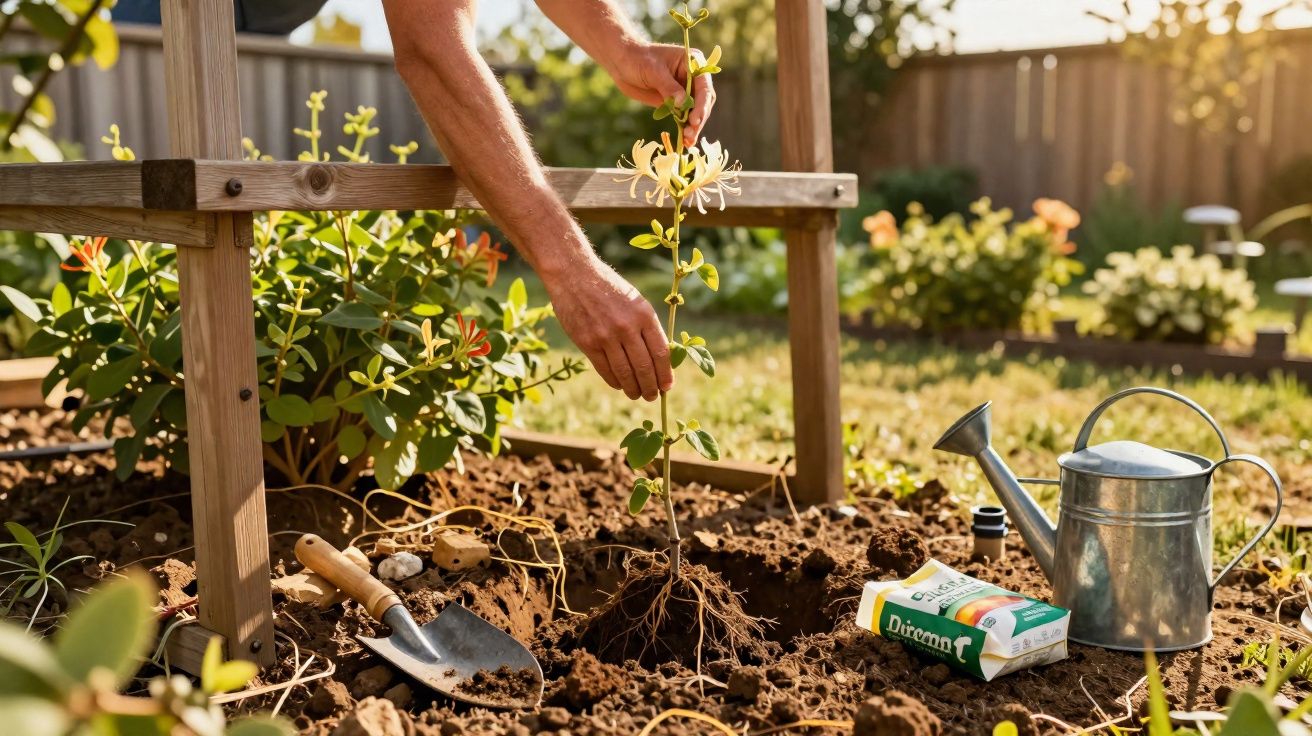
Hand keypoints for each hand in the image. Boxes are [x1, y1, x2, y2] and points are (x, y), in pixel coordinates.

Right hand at [544, 255, 672, 401]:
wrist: (575, 275)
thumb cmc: (609, 288)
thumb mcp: (635, 301)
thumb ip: (647, 326)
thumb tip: (659, 359)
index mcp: (644, 315)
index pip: (661, 353)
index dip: (665, 374)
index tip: (667, 386)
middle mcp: (627, 327)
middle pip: (644, 367)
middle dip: (651, 387)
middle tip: (653, 396)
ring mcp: (606, 336)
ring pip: (625, 373)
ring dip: (634, 389)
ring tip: (637, 395)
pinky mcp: (587, 343)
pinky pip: (605, 370)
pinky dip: (615, 381)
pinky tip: (620, 385)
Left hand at [606, 42, 715, 148]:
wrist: (622, 63)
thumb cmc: (638, 59)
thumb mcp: (653, 71)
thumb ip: (668, 87)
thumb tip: (682, 104)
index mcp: (693, 62)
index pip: (704, 86)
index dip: (701, 104)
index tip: (694, 120)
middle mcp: (694, 77)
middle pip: (703, 101)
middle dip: (698, 119)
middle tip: (690, 134)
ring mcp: (685, 90)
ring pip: (695, 112)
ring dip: (693, 127)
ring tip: (687, 141)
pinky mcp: (675, 102)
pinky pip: (684, 117)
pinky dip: (684, 128)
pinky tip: (684, 141)